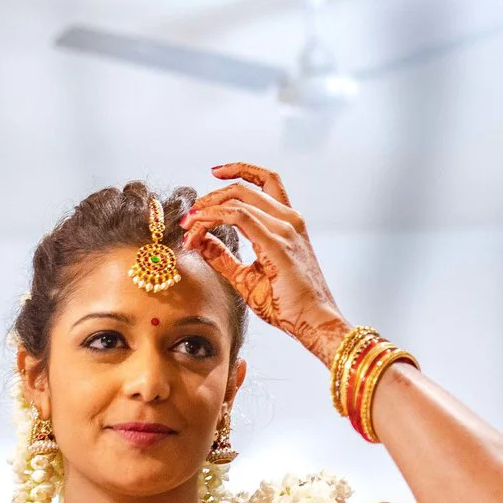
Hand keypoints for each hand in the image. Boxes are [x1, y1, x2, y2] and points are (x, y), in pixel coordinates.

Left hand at [182, 164, 348, 361]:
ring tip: (189, 225)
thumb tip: (199, 242)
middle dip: (211, 196)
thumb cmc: (287, 304)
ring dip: (208, 208)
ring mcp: (285, 229)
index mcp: (288, 224)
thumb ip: (222, 257)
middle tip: (190, 216)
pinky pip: (239, 216)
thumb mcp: (246, 277)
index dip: (231, 180)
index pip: (262, 183)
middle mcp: (289, 220)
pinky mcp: (277, 244)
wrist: (313, 322)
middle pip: (245, 188)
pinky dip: (214, 217)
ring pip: (238, 199)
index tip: (205, 198)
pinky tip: (198, 228)